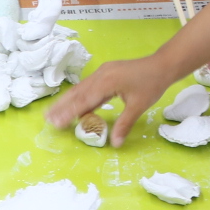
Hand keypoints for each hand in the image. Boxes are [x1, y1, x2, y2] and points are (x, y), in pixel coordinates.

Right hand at [46, 55, 174, 144]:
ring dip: (67, 101)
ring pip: (81, 88)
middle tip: (46, 119)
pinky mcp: (106, 72)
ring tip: (53, 112)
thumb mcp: (139, 106)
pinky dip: (79, 96)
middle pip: (77, 93)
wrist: (162, 64)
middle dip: (61, 106)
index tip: (56, 123)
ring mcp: (102, 72)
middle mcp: (101, 75)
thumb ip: (124, 124)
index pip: (84, 100)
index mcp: (107, 82)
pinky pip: (88, 86)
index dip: (69, 113)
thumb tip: (115, 144)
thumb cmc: (152, 84)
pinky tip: (73, 104)